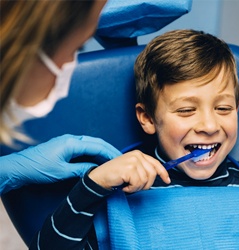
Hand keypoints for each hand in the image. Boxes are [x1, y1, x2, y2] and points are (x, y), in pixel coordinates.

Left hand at [0, 134, 120, 193]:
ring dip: (102, 150)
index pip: (97, 146)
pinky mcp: (64, 146)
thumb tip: (96, 171)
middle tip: (121, 158)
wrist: (18, 167)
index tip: (121, 159)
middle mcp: (71, 139)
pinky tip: (98, 159)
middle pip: (96, 142)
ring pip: (91, 143)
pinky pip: (84, 147)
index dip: (110, 153)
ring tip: (112, 159)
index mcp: (71, 143)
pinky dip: (93, 152)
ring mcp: (68, 141)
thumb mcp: (62, 172)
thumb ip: (81, 169)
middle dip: (109, 149)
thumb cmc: (38, 169)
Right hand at [88, 150, 170, 192]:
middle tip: (134, 186)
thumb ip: (143, 169)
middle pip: (152, 174)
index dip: (163, 173)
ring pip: (146, 180)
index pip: (156, 163)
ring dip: (137, 187)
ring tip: (127, 185)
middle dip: (145, 184)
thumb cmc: (116, 175)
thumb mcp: (132, 169)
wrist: (99, 177)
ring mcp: (133, 161)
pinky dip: (131, 189)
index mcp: (139, 154)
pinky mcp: (129, 168)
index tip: (167, 180)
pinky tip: (124, 186)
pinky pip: (138, 184)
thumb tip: (159, 176)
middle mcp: (137, 155)